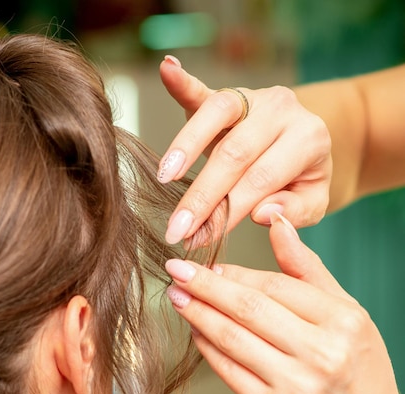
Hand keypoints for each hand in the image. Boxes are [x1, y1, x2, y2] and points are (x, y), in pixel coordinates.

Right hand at [159, 56, 331, 244]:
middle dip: (201, 195)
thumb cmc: (304, 178)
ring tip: (164, 177)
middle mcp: (283, 110)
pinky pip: (205, 87)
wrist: (307, 141)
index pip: (260, 180)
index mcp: (308, 140)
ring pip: (217, 115)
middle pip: (234, 153)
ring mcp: (255, 96)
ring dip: (186, 146)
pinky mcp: (231, 93)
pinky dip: (184, 82)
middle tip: (175, 228)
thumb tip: (261, 213)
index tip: (199, 239)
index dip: (227, 212)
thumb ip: (295, 210)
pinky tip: (168, 70)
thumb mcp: (313, 201)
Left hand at [164, 213, 404, 393]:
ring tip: (178, 298)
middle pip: (249, 308)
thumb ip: (309, 270)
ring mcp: (295, 385)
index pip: (276, 286)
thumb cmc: (362, 376)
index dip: (235, 274)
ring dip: (199, 315)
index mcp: (342, 321)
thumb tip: (276, 222)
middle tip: (176, 271)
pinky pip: (229, 372)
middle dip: (205, 287)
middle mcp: (321, 352)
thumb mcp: (350, 317)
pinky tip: (197, 333)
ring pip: (233, 338)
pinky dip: (208, 349)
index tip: (208, 265)